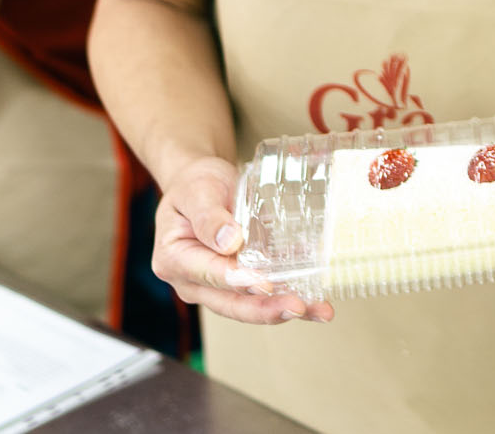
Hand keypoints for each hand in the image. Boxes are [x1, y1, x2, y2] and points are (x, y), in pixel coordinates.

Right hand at [153, 155, 333, 324]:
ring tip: (319, 311)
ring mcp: (217, 285)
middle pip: (230, 302)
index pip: (209, 274)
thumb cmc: (194, 185)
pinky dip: (291, 295)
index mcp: (175, 259)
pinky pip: (265, 294)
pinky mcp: (241, 281)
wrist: (202, 184)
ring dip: (285, 309)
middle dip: (266, 309)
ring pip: (250, 305)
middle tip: (298, 307)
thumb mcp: (197, 191)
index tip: (264, 285)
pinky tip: (317, 300)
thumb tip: (229, 242)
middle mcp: (193, 281)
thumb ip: (209, 217)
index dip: (239, 281)